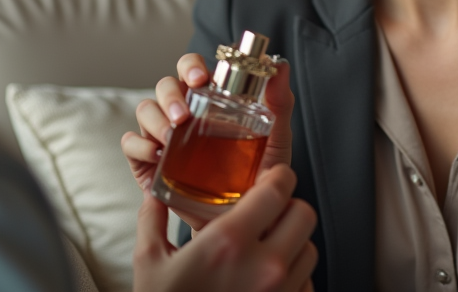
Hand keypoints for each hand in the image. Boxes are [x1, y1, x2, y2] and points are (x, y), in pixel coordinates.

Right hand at [122, 52, 296, 226]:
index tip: (201, 79)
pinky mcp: (148, 161)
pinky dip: (140, 145)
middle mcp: (184, 112)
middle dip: (171, 95)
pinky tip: (157, 155)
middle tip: (184, 116)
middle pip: (165, 86)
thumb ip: (279, 102)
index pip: (192, 68)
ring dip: (156, 119)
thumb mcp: (275, 140)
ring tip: (172, 137)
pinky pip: (131, 143)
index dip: (191, 66)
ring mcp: (163, 135)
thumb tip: (279, 64)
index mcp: (210, 100)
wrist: (241, 220)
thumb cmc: (257, 176)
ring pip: (145, 109)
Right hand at [133, 165, 316, 291]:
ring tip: (267, 248)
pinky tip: (268, 279)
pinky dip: (294, 276)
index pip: (277, 190)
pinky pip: (306, 283)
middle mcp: (263, 266)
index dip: (278, 177)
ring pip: (309, 249)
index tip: (272, 177)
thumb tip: (155, 192)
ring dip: (292, 242)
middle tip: (270, 212)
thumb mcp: (149, 261)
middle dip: (289, 208)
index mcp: (229, 242)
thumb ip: (152, 218)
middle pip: (304, 215)